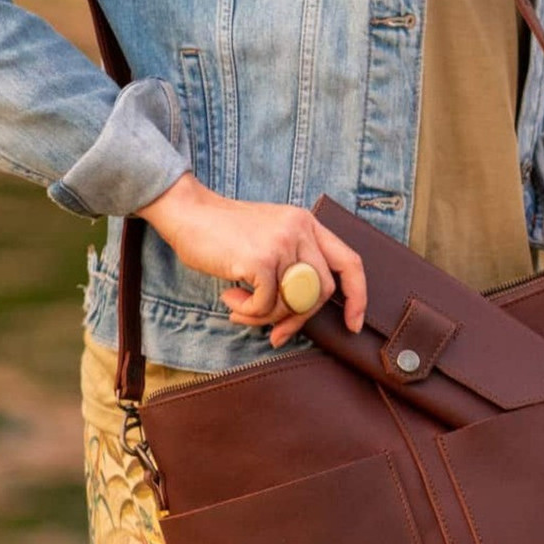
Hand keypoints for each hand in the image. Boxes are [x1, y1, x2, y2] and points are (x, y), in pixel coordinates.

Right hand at [134, 174, 367, 347]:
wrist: (187, 212)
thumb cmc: (225, 234)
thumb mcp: (270, 240)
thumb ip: (291, 270)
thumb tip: (297, 320)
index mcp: (308, 224)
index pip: (349, 262)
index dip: (357, 296)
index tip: (352, 323)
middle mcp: (300, 230)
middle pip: (321, 291)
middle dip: (299, 317)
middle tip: (276, 330)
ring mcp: (281, 243)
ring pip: (293, 302)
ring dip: (266, 317)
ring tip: (241, 308)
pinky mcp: (260, 259)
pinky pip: (266, 305)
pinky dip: (248, 312)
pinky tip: (230, 298)